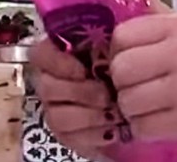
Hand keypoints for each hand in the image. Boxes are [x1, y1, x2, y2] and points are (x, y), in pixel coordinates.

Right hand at [29, 37, 116, 160]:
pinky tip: (113, 130)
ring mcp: (56, 109)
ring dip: (89, 116)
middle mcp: (52, 81)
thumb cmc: (123, 70)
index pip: (40, 53)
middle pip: (48, 87)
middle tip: (108, 95)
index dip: (56, 62)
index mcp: (62, 54)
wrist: (136, 102)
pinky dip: (95, 134)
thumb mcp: (118, 50)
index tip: (81, 70)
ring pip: (57, 116)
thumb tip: (107, 38)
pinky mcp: (66, 134)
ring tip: (115, 114)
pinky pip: (71, 137)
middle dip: (81, 93)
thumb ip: (106, 42)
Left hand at [109, 13, 176, 152]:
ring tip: (152, 105)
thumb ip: (160, 16)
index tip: (127, 60)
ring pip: (127, 100)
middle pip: (120, 68)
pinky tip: (161, 120)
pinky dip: (146, 128)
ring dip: (133, 109)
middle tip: (137, 87)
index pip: (122, 35)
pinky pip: (141, 126)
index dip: (118, 52)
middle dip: (122, 83)